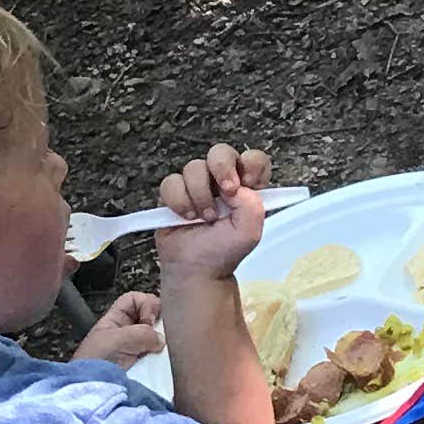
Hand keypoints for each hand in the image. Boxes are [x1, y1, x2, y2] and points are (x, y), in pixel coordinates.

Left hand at [72, 291, 162, 367]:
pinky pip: (158, 355)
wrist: (94, 388)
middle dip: (158, 322)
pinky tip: (161, 359)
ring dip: (161, 341)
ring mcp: (136, 349)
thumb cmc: (97, 361)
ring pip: (157, 336)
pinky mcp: (143, 365)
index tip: (147, 320)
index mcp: (116, 320)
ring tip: (160, 349)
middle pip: (150, 316)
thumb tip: (162, 340)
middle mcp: (128, 331)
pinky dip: (162, 356)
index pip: (135, 299)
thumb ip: (144, 333)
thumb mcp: (120, 339)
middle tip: (158, 334)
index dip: (145, 304)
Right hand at [156, 141, 268, 285]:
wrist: (195, 270)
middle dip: (222, 166)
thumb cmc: (222, 253)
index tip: (246, 180)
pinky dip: (179, 201)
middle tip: (226, 191)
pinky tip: (186, 218)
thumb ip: (252, 205)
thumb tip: (238, 188)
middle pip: (220, 152)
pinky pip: (171, 182)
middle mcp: (221, 183)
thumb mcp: (249, 232)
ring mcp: (197, 186)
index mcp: (245, 188)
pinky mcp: (174, 193)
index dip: (250, 163)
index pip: (252, 159)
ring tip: (205, 217)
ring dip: (200, 194)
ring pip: (194, 167)